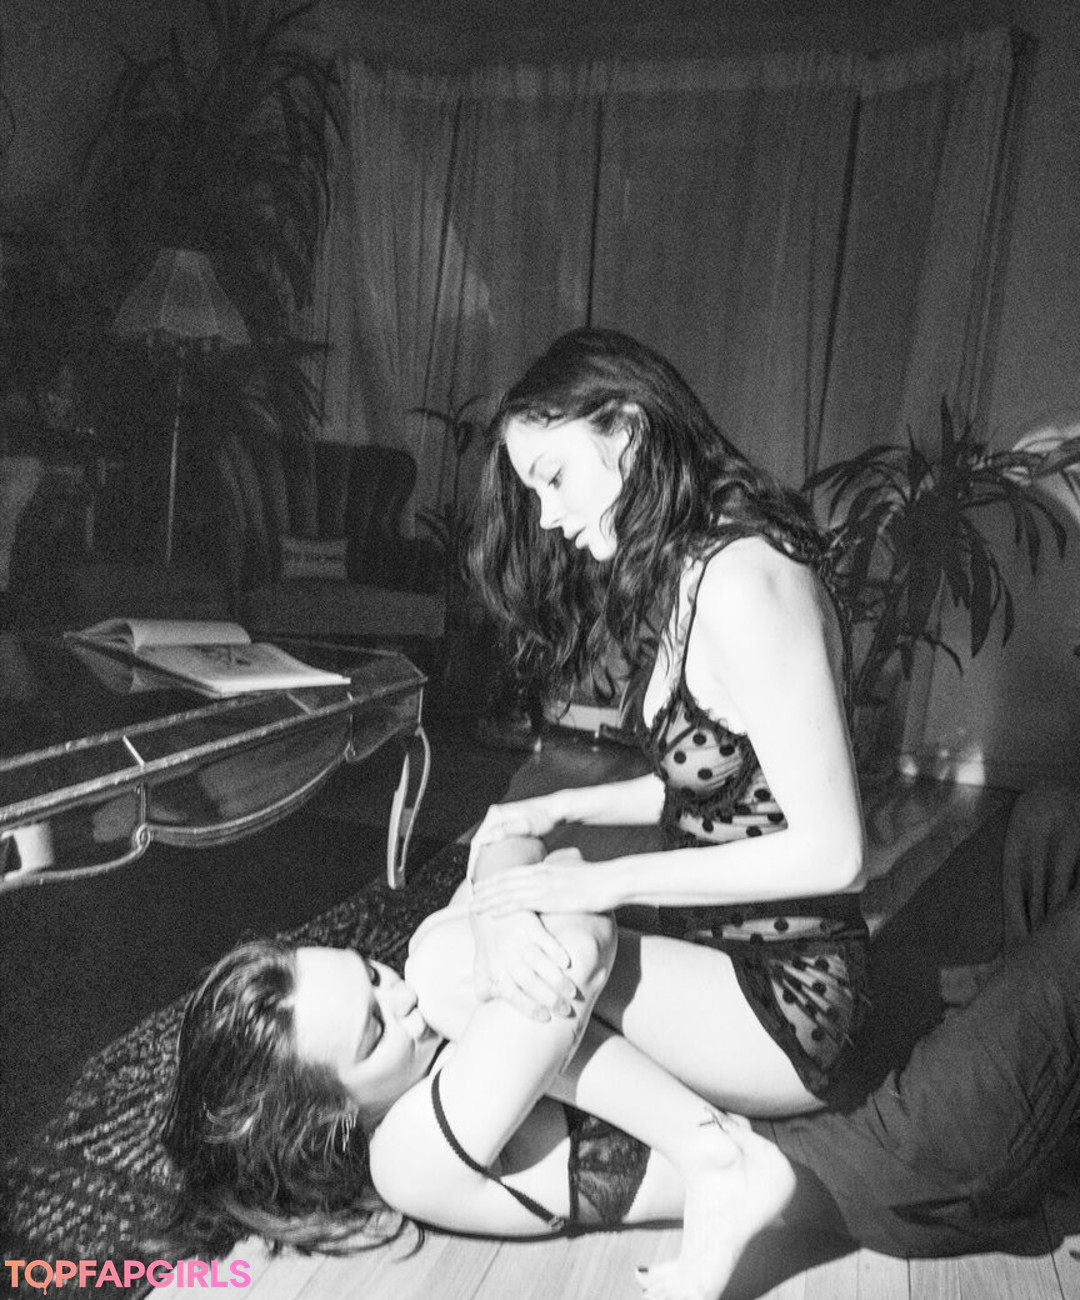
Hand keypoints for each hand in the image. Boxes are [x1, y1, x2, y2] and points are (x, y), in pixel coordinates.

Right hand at [467, 792, 574, 876]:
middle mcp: (495, 815)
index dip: (472, 861)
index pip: (477, 841)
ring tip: (482, 879)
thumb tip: (484, 839)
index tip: (472, 878)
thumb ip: (507, 830)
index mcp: (495, 815)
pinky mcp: (507, 824)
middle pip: (479, 842)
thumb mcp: (527, 825)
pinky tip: (494, 868)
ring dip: (481, 860)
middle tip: (475, 884)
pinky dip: (491, 855)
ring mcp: (501, 819)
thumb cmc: (545, 818)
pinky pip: (495, 842)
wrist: (556, 809)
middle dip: (474, 863)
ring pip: (486, 843)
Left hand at [470, 849, 620, 917]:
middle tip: (471, 896)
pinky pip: (520, 903)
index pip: (513, 872)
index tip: (483, 885)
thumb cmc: (595, 881)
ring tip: (473, 906)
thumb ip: (559, 877)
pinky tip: (491, 913)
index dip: (495, 879)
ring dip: (488, 899)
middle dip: (486, 889)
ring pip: (507, 891)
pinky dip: (502, 907)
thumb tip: (555, 881)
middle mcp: (539, 874)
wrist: (610, 881)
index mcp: (544, 868)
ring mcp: (543, 885)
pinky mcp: (548, 898)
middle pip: (505, 880)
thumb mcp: (573, 874)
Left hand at [471, 908, 576, 1021]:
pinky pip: (545, 940)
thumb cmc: (487, 940)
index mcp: (494, 968)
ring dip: (557, 980)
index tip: (546, 1018)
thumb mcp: (480, 962)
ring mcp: (518, 939)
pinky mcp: (529, 924)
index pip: (512, 994)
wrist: (487, 906)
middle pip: (529, 982)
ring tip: (572, 992)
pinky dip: (556, 952)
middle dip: (549, 999)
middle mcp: (505, 955)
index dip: (529, 1008)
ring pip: (540, 963)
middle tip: (567, 1010)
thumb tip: (487, 1001)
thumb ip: (483, 984)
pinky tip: (568, 963)